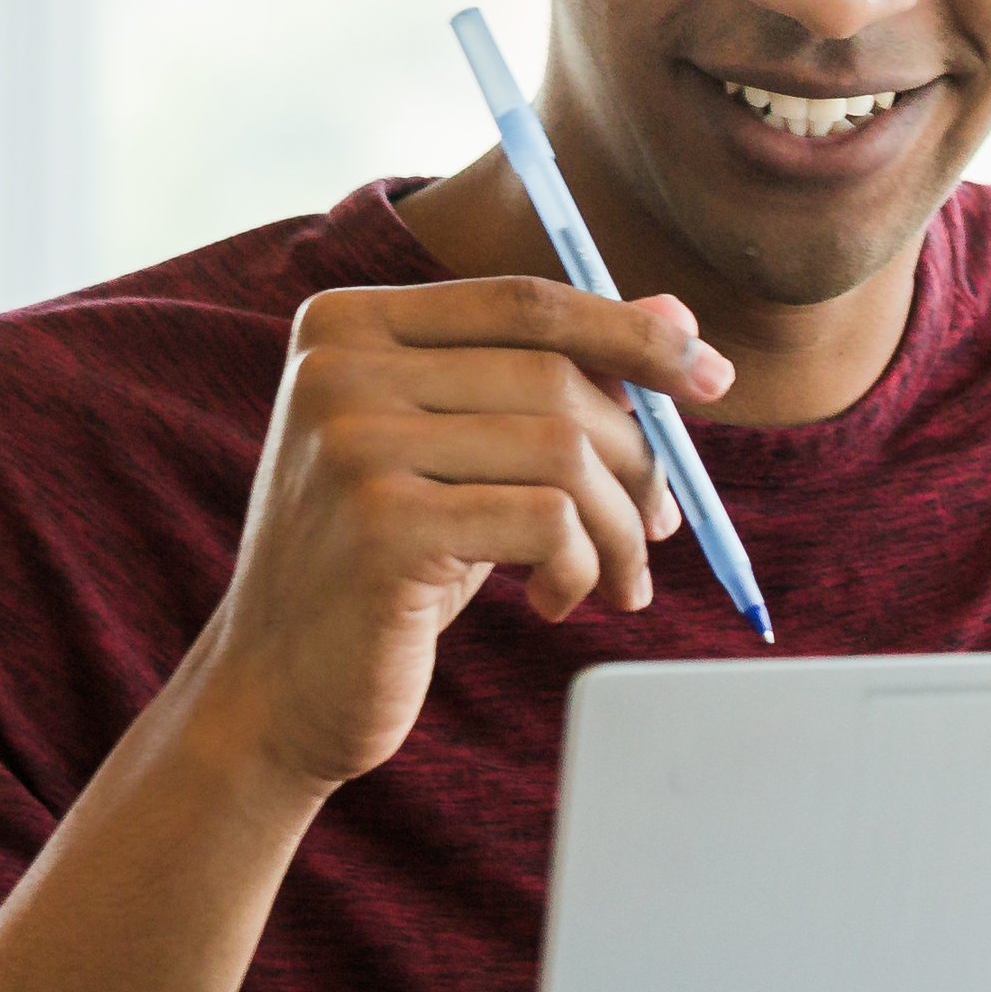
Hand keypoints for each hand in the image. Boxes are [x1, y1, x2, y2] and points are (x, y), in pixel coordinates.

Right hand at [184, 275, 733, 795]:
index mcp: (346, 324)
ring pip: (564, 452)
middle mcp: (336, 367)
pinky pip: (548, 523)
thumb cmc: (387, 563)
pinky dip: (584, 567)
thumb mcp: (462, 453)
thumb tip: (678, 315)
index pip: (525, 301)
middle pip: (555, 379)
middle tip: (661, 526)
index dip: (632, 335)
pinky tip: (559, 602)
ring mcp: (351, 443)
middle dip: (638, 457)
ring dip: (619, 526)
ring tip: (617, 578)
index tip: (713, 380)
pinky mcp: (382, 525)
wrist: (277, 690)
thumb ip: (551, 376)